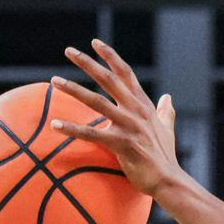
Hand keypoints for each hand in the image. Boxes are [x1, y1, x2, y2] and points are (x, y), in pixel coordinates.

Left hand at [51, 39, 185, 197]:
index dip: (110, 56)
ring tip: (55, 81)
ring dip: (74, 89)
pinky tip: (55, 124)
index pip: (125, 73)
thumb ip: (165, 111)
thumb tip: (167, 97)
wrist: (168, 180)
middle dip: (87, 63)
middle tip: (69, 51)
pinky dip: (72, 129)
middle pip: (109, 79)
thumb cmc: (165, 156)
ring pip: (97, 102)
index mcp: (144, 105)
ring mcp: (129, 126)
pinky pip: (92, 134)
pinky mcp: (122, 144)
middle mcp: (136, 110)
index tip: (95, 43)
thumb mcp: (167, 128)